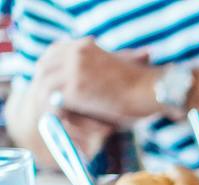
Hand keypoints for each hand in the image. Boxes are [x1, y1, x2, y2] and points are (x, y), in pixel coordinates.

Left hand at [33, 37, 158, 125]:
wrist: (153, 91)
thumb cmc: (142, 85)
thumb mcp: (116, 67)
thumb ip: (97, 69)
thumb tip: (83, 84)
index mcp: (84, 46)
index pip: (53, 53)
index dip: (49, 68)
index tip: (50, 83)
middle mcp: (75, 54)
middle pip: (44, 68)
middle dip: (43, 84)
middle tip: (47, 102)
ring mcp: (73, 71)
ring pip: (45, 85)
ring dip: (46, 100)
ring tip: (52, 115)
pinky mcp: (75, 90)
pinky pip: (54, 100)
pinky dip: (54, 111)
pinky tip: (61, 121)